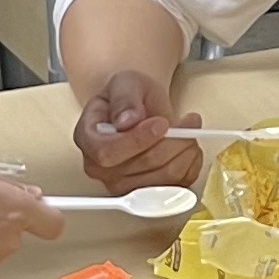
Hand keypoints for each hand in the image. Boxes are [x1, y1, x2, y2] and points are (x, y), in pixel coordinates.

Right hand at [76, 69, 208, 190]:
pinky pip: (177, 186)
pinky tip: (189, 147)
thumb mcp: (125, 84)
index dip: (138, 140)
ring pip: (163, 179)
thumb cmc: (128, 97)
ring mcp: (123, 185)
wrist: (138, 109)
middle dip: (172, 142)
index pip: (108, 153)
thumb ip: (124, 99)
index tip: (161, 123)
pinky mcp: (147, 194)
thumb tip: (127, 121)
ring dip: (185, 153)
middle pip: (142, 165)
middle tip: (189, 121)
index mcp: (88, 140)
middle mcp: (100, 169)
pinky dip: (190, 165)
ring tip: (190, 131)